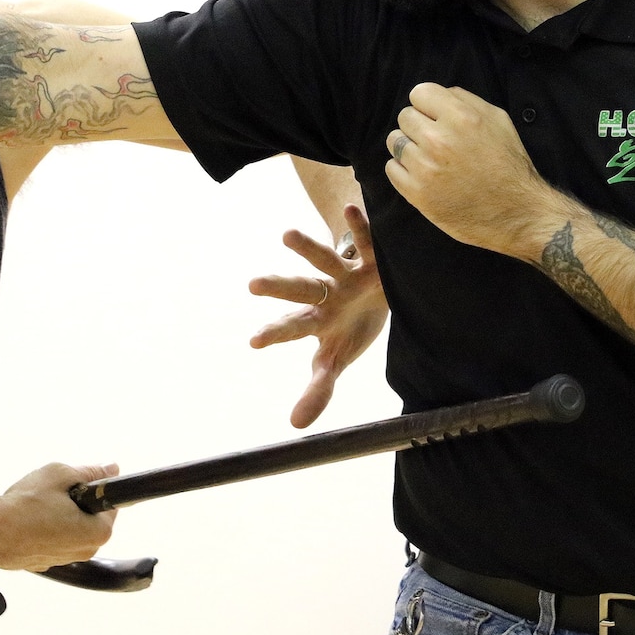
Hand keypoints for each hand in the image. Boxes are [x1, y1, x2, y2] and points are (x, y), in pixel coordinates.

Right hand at [0, 462, 119, 571]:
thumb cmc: (27, 505)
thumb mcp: (62, 475)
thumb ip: (90, 472)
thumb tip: (110, 468)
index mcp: (98, 532)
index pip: (110, 504)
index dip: (94, 488)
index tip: (80, 482)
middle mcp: (86, 551)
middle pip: (90, 517)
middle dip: (76, 501)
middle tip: (56, 491)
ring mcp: (64, 560)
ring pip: (70, 528)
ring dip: (60, 514)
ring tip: (39, 504)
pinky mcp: (44, 563)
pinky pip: (52, 539)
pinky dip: (45, 528)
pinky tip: (30, 518)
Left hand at [249, 205, 387, 427]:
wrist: (382, 294)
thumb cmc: (352, 326)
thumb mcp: (337, 359)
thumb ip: (318, 389)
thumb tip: (295, 426)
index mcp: (317, 320)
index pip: (292, 328)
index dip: (276, 334)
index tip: (254, 342)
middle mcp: (327, 294)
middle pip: (300, 289)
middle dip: (279, 287)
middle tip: (252, 285)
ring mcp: (347, 275)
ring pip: (324, 260)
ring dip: (307, 247)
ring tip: (285, 235)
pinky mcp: (373, 261)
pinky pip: (364, 242)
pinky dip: (359, 227)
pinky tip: (349, 208)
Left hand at [385, 82, 558, 256]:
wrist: (517, 213)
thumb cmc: (509, 165)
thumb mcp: (498, 121)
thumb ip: (466, 100)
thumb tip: (439, 94)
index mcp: (461, 118)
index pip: (419, 93)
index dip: (427, 104)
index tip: (435, 117)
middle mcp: (439, 140)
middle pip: (404, 116)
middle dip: (418, 125)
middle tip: (435, 141)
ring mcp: (425, 168)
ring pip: (395, 141)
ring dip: (408, 147)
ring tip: (428, 158)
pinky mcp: (416, 194)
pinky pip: (391, 168)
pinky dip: (403, 170)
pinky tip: (423, 175)